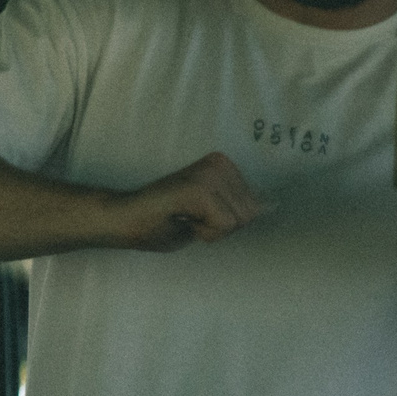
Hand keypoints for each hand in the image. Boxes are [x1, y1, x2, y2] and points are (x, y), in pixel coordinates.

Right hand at [108, 152, 264, 250]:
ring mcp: (208, 174)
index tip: (196, 215)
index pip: (254, 207)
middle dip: (221, 227)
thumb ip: (238, 207)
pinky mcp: (198, 188)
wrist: (122, 220)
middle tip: (188, 218)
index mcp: (223, 164)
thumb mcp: (210, 214)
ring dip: (210, 230)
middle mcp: (219, 163)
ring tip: (183, 217)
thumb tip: (274, 205)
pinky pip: (223, 225)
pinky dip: (204, 233)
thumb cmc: (162, 222)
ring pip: (238, 221)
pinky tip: (181, 220)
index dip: (226, 223)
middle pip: (249, 215)